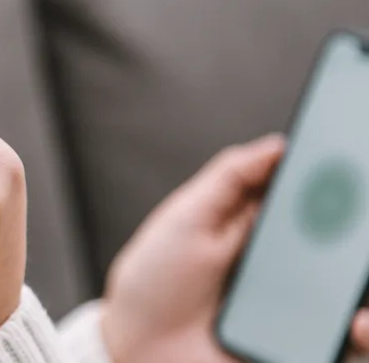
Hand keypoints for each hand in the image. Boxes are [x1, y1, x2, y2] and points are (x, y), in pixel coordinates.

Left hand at [101, 135, 368, 361]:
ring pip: (356, 293)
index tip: (360, 173)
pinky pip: (349, 345)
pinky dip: (358, 336)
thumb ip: (230, 177)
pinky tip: (353, 328)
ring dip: (365, 288)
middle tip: (363, 236)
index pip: (325, 203)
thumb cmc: (154, 282)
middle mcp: (292, 264)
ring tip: (359, 305)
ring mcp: (303, 307)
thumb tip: (280, 144)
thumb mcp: (185, 217)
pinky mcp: (307, 346)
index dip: (346, 193)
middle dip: (362, 240)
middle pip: (349, 249)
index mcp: (266, 227)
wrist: (140, 349)